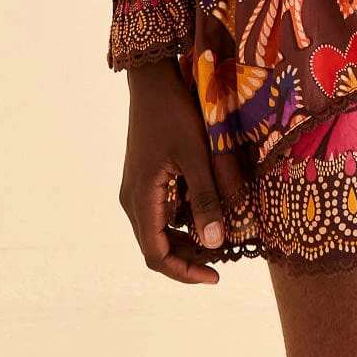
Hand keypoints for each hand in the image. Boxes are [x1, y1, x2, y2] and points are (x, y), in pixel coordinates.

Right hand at [119, 57, 231, 284]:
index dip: (185, 272)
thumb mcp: (195, 155)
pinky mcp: (143, 177)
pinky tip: (206, 205)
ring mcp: (136, 188)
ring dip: (187, 236)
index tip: (215, 276)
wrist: (153, 80)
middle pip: (157, 245)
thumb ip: (205, 198)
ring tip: (220, 231)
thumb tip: (215, 243)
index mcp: (141, 200)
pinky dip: (182, 216)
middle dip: (189, 255)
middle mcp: (132, 200)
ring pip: (159, 228)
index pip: (157, 255)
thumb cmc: (174, 114)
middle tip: (224, 255)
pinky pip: (161, 209)